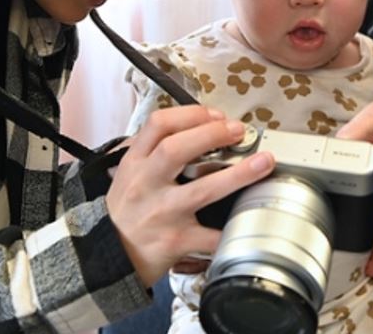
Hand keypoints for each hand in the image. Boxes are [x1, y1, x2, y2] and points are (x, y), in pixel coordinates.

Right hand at [105, 106, 274, 285]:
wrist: (109, 258)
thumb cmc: (126, 212)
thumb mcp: (128, 174)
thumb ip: (152, 148)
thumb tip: (193, 123)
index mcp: (135, 163)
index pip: (158, 125)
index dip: (191, 114)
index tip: (216, 114)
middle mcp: (146, 184)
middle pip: (176, 149)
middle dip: (213, 134)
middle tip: (238, 130)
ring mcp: (160, 213)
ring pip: (201, 190)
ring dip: (237, 174)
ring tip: (264, 162)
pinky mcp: (175, 241)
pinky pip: (210, 235)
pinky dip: (230, 228)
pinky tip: (249, 219)